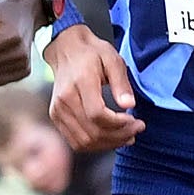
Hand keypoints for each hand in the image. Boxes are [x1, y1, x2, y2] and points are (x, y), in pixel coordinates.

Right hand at [44, 23, 140, 150]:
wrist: (66, 50)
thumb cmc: (91, 54)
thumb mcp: (113, 60)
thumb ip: (121, 83)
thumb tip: (129, 105)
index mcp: (79, 83)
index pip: (97, 115)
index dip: (119, 124)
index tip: (135, 120)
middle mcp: (64, 100)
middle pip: (92, 132)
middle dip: (118, 136)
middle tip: (136, 129)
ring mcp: (58, 111)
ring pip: (83, 142)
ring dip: (108, 144)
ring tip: (126, 136)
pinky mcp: (56, 117)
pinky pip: (76, 141)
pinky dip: (95, 145)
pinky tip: (110, 137)